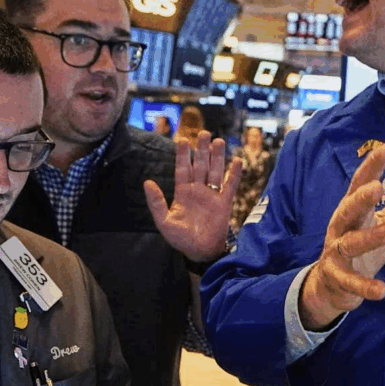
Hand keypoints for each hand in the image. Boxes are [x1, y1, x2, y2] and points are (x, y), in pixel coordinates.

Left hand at [144, 130, 243, 261]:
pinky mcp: (224, 203)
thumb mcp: (163, 221)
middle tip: (203, 133)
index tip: (182, 140)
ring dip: (216, 157)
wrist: (199, 252)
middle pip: (200, 165)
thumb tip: (147, 182)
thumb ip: (156, 202)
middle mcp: (198, 190)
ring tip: (218, 141)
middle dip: (201, 150)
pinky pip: (230, 186)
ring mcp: (212, 195)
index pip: (182, 169)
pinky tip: (237, 161)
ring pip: (214, 171)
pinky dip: (234, 174)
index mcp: (182, 192)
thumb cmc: (180, 239)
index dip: (182, 155)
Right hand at [299, 144, 384, 330]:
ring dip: (367, 238)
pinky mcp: (339, 278)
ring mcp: (337, 253)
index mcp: (354, 211)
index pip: (360, 185)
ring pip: (349, 244)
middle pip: (348, 210)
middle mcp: (342, 228)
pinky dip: (365, 286)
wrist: (334, 285)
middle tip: (376, 189)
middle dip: (360, 200)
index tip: (383, 149)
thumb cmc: (363, 246)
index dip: (370, 168)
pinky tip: (381, 290)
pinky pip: (351, 282)